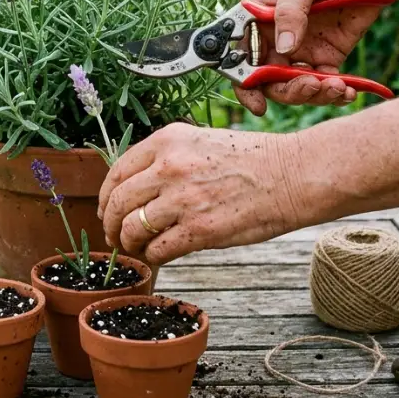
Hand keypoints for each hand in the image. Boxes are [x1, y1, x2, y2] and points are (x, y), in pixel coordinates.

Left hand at [96, 122, 315, 264]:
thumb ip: (166, 159)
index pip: (117, 171)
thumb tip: (137, 187)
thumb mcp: (201, 141)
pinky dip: (153, 257)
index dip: (106, 197)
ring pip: (133, 228)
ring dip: (130, 243)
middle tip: (114, 237)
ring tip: (136, 249)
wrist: (292, 175)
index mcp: (166, 140)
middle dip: (110, 224)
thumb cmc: (251, 159)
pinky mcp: (199, 230)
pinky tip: (159, 256)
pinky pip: (158, 249)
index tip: (107, 210)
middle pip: (118, 202)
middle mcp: (168, 167)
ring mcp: (182, 199)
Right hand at [236, 0, 396, 115]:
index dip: (244, 80)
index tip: (257, 101)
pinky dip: (335, 94)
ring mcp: (302, 50)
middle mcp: (276, 38)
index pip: (242, 54)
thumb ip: (290, 11)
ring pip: (296, 87)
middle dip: (288, 90)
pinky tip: (348, 91)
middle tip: (311, 86)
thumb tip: (283, 48)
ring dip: (314, 94)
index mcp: (260, 18)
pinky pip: (324, 85)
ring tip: (338, 87)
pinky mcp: (328, 57)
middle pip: (269, 79)